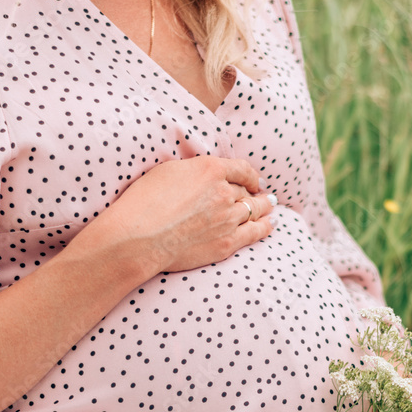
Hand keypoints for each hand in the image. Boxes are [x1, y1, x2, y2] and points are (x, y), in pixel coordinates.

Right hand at [85, 156, 276, 278]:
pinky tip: (271, 224)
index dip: (249, 174)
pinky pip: (254, 232)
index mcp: (210, 169)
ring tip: (270, 207)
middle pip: (246, 191)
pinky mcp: (227, 243)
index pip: (240, 168)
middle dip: (254, 192)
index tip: (251, 179)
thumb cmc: (144, 202)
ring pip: (255, 209)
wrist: (139, 238)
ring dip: (265, 207)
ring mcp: (228, 219)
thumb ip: (193, 170)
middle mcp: (224, 192)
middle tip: (262, 194)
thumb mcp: (168, 171)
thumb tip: (204, 174)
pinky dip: (266, 226)